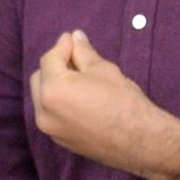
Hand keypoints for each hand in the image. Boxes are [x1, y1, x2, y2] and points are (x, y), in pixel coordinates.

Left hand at [29, 31, 179, 179]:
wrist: (140, 142)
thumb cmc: (123, 103)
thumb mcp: (103, 70)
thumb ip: (83, 53)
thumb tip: (76, 37)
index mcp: (53, 90)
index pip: (49, 60)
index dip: (62, 46)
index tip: (72, 38)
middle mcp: (44, 112)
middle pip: (40, 78)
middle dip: (55, 65)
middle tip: (75, 57)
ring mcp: (50, 129)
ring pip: (43, 98)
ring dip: (55, 84)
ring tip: (78, 77)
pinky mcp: (59, 140)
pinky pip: (52, 114)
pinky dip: (59, 102)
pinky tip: (79, 97)